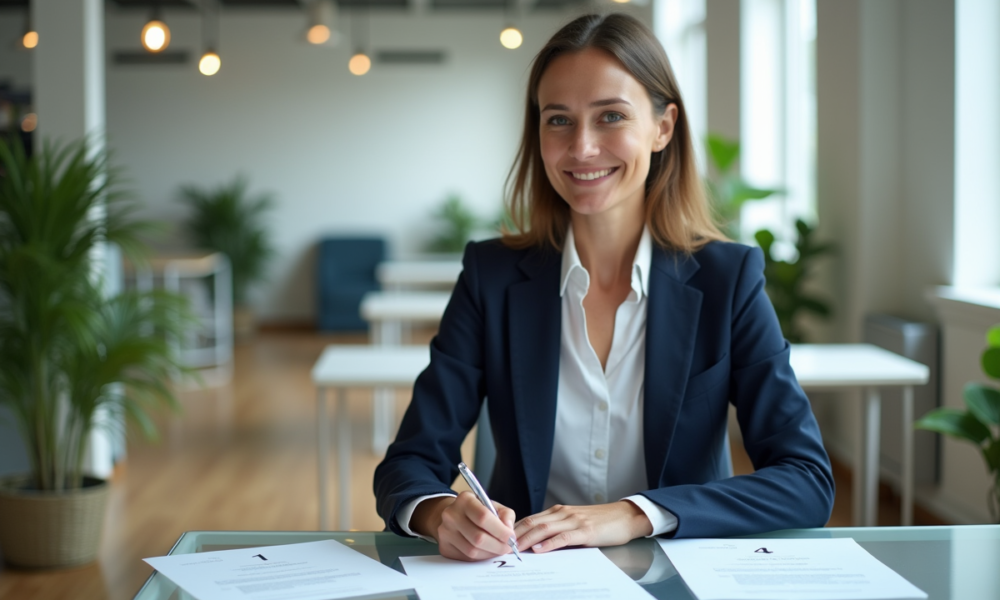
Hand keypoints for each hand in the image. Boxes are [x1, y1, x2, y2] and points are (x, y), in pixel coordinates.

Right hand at [411, 492, 516, 561]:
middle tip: (508, 547)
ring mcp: (445, 532)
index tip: (511, 537)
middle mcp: (451, 515)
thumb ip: (506, 515)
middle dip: (498, 546)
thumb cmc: (477, 511)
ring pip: (472, 551)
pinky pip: (466, 558)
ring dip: (490, 553)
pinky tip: (487, 552)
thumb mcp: (493, 505)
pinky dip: (480, 557)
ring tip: (499, 550)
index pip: (483, 517)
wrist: (454, 516)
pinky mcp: (444, 547)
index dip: (500, 530)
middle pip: (478, 538)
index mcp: (465, 500)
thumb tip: (509, 530)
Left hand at [514, 500, 652, 552]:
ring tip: (514, 549)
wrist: (626, 516)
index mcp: (559, 511)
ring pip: (544, 528)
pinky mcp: (586, 531)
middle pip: (533, 522)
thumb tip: (536, 544)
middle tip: (501, 547)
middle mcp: (563, 513)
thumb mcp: (575, 523)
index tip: (501, 540)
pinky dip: (549, 544)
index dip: (514, 529)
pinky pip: (563, 537)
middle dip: (515, 535)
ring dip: (527, 539)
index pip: (530, 519)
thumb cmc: (601, 522)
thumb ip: (558, 529)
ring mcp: (574, 521)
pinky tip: (540, 550)